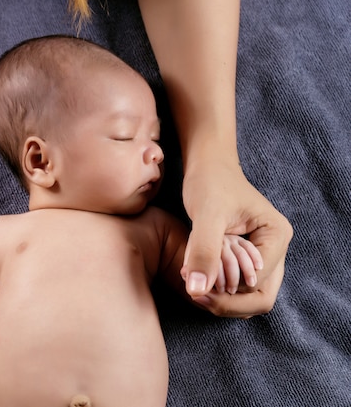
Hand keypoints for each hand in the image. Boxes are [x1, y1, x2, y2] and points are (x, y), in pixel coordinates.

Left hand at [180, 160, 291, 310]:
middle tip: (194, 292)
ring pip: (248, 297)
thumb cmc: (209, 182)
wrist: (207, 166)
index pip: (258, 286)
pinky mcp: (246, 257)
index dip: (226, 293)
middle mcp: (276, 249)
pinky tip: (195, 275)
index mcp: (276, 237)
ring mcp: (263, 255)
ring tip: (192, 280)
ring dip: (221, 298)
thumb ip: (203, 251)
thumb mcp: (205, 215)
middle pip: (259, 298)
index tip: (194, 280)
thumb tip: (197, 291)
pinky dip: (218, 289)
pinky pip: (237, 286)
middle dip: (226, 302)